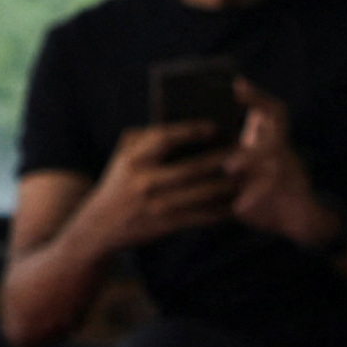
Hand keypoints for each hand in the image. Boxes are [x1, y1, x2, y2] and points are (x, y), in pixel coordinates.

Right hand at [95, 122, 232, 247]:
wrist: (100, 226)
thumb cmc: (121, 181)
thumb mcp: (124, 154)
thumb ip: (148, 136)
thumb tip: (186, 120)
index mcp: (133, 158)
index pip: (165, 138)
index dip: (192, 131)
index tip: (216, 126)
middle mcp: (143, 181)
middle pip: (191, 168)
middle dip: (220, 159)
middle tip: (244, 150)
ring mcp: (154, 205)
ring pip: (199, 195)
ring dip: (225, 186)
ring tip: (245, 176)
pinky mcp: (164, 225)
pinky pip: (198, 217)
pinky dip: (219, 211)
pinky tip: (234, 203)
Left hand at [225, 85, 337, 248]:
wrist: (297, 220)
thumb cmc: (262, 194)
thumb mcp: (244, 172)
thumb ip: (226, 157)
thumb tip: (185, 146)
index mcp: (269, 140)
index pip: (267, 109)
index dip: (255, 96)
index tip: (235, 84)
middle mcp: (282, 148)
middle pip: (276, 117)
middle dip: (257, 105)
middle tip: (233, 110)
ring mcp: (291, 167)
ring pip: (274, 153)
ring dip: (250, 157)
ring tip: (229, 167)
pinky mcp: (296, 191)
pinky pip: (273, 188)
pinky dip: (254, 198)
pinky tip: (238, 207)